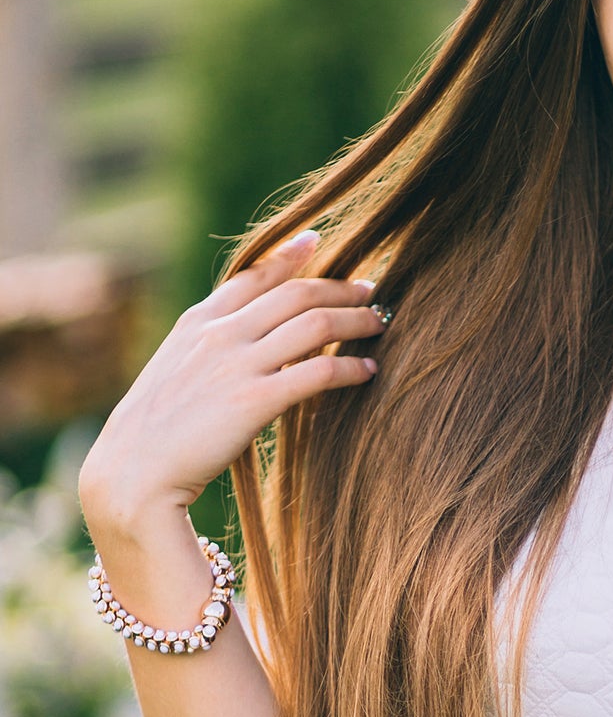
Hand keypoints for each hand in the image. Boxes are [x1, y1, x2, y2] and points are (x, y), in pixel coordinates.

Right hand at [79, 230, 387, 518]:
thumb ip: (208, 342)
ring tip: (379, 323)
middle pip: (297, 293)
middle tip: (370, 290)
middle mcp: (219, 334)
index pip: (253, 276)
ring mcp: (237, 365)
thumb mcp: (173, 368)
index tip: (317, 241)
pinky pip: (318, 372)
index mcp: (197, 322)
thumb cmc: (151, 430)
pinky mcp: (254, 401)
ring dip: (356, 320)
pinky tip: (367, 372)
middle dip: (341, 288)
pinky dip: (350, 368)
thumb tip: (243, 329)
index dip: (289, 256)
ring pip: (316, 323)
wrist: (128, 476)